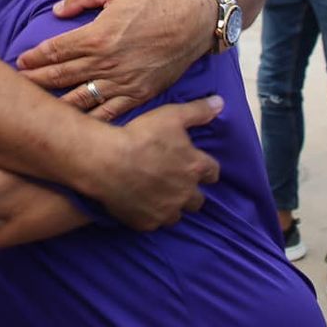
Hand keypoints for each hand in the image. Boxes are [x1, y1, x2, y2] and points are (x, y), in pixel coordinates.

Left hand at [16, 0, 214, 119]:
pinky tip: (74, 125)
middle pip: (62, 76)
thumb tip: (57, 11)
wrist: (193, 22)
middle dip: (36, 81)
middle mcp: (107, 62)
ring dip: (55, 103)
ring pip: (80, 98)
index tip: (21, 62)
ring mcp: (123, 83)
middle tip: (17, 87)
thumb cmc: (154, 1)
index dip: (35, 57)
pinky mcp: (138, 96)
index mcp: (98, 35)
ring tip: (37, 106)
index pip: (56, 50)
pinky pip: (108, 113)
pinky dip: (89, 120)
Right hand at [95, 95, 223, 228]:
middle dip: (190, 192)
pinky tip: (139, 204)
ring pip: (177, 215)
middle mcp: (186, 194)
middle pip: (198, 200)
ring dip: (171, 206)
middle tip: (175, 182)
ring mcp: (166, 211)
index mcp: (195, 168)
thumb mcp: (172, 115)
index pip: (213, 173)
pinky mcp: (146, 223)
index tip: (196, 166)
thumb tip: (220, 103)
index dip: (205, 169)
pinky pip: (153, 223)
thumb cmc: (141, 135)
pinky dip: (149, 215)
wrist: (107, 161)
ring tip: (158, 196)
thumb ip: (198, 111)